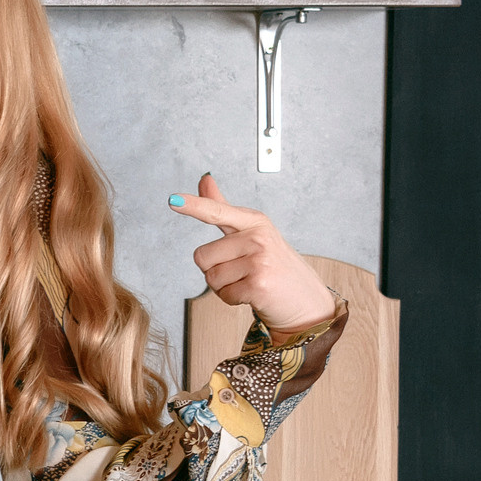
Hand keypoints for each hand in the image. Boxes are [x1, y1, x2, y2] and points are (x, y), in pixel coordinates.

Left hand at [170, 173, 338, 334]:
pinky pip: (224, 295)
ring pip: (211, 278)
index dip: (194, 206)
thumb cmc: (275, 266)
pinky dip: (234, 300)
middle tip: (243, 272)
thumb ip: (223, 208)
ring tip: (250, 282)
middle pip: (201, 257)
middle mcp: (258, 237)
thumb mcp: (252, 232)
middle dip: (216, 270)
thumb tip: (205, 179)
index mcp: (255, 222)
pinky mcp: (259, 285)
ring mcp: (260, 261)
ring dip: (225, 286)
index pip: (217, 212)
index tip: (173, 200)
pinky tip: (254, 295)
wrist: (307, 301)